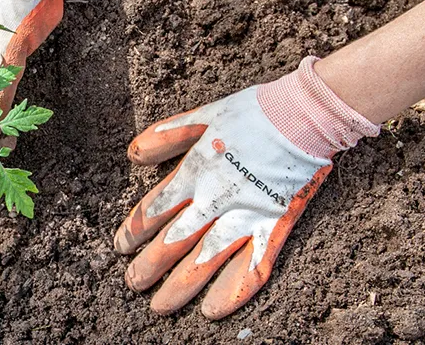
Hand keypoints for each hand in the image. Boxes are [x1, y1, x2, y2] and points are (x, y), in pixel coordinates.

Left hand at [114, 57, 379, 318]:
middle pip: (172, 242)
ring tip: (159, 306)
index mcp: (193, 173)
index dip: (134, 231)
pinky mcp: (273, 227)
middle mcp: (213, 201)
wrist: (303, 116)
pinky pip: (252, 267)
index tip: (121, 247)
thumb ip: (165, 136)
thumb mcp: (201, 116)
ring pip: (204, 261)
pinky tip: (211, 311)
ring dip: (179, 286)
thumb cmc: (251, 113)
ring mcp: (244, 217)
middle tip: (132, 283)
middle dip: (148, 266)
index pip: (155, 210)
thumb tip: (133, 154)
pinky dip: (232, 291)